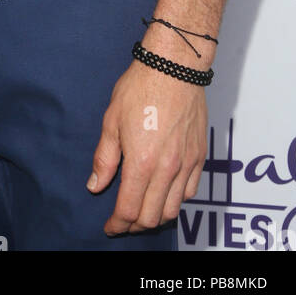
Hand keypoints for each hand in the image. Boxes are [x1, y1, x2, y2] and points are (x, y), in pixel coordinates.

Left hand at [87, 61, 206, 233]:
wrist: (173, 68)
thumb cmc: (140, 89)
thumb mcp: (111, 121)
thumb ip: (104, 159)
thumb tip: (95, 186)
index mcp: (142, 162)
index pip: (129, 210)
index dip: (117, 224)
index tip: (110, 227)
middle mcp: (167, 169)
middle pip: (152, 217)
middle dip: (134, 225)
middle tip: (123, 221)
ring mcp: (187, 164)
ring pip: (173, 209)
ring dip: (156, 217)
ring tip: (142, 210)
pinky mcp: (200, 156)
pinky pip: (190, 192)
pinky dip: (175, 201)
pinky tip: (164, 194)